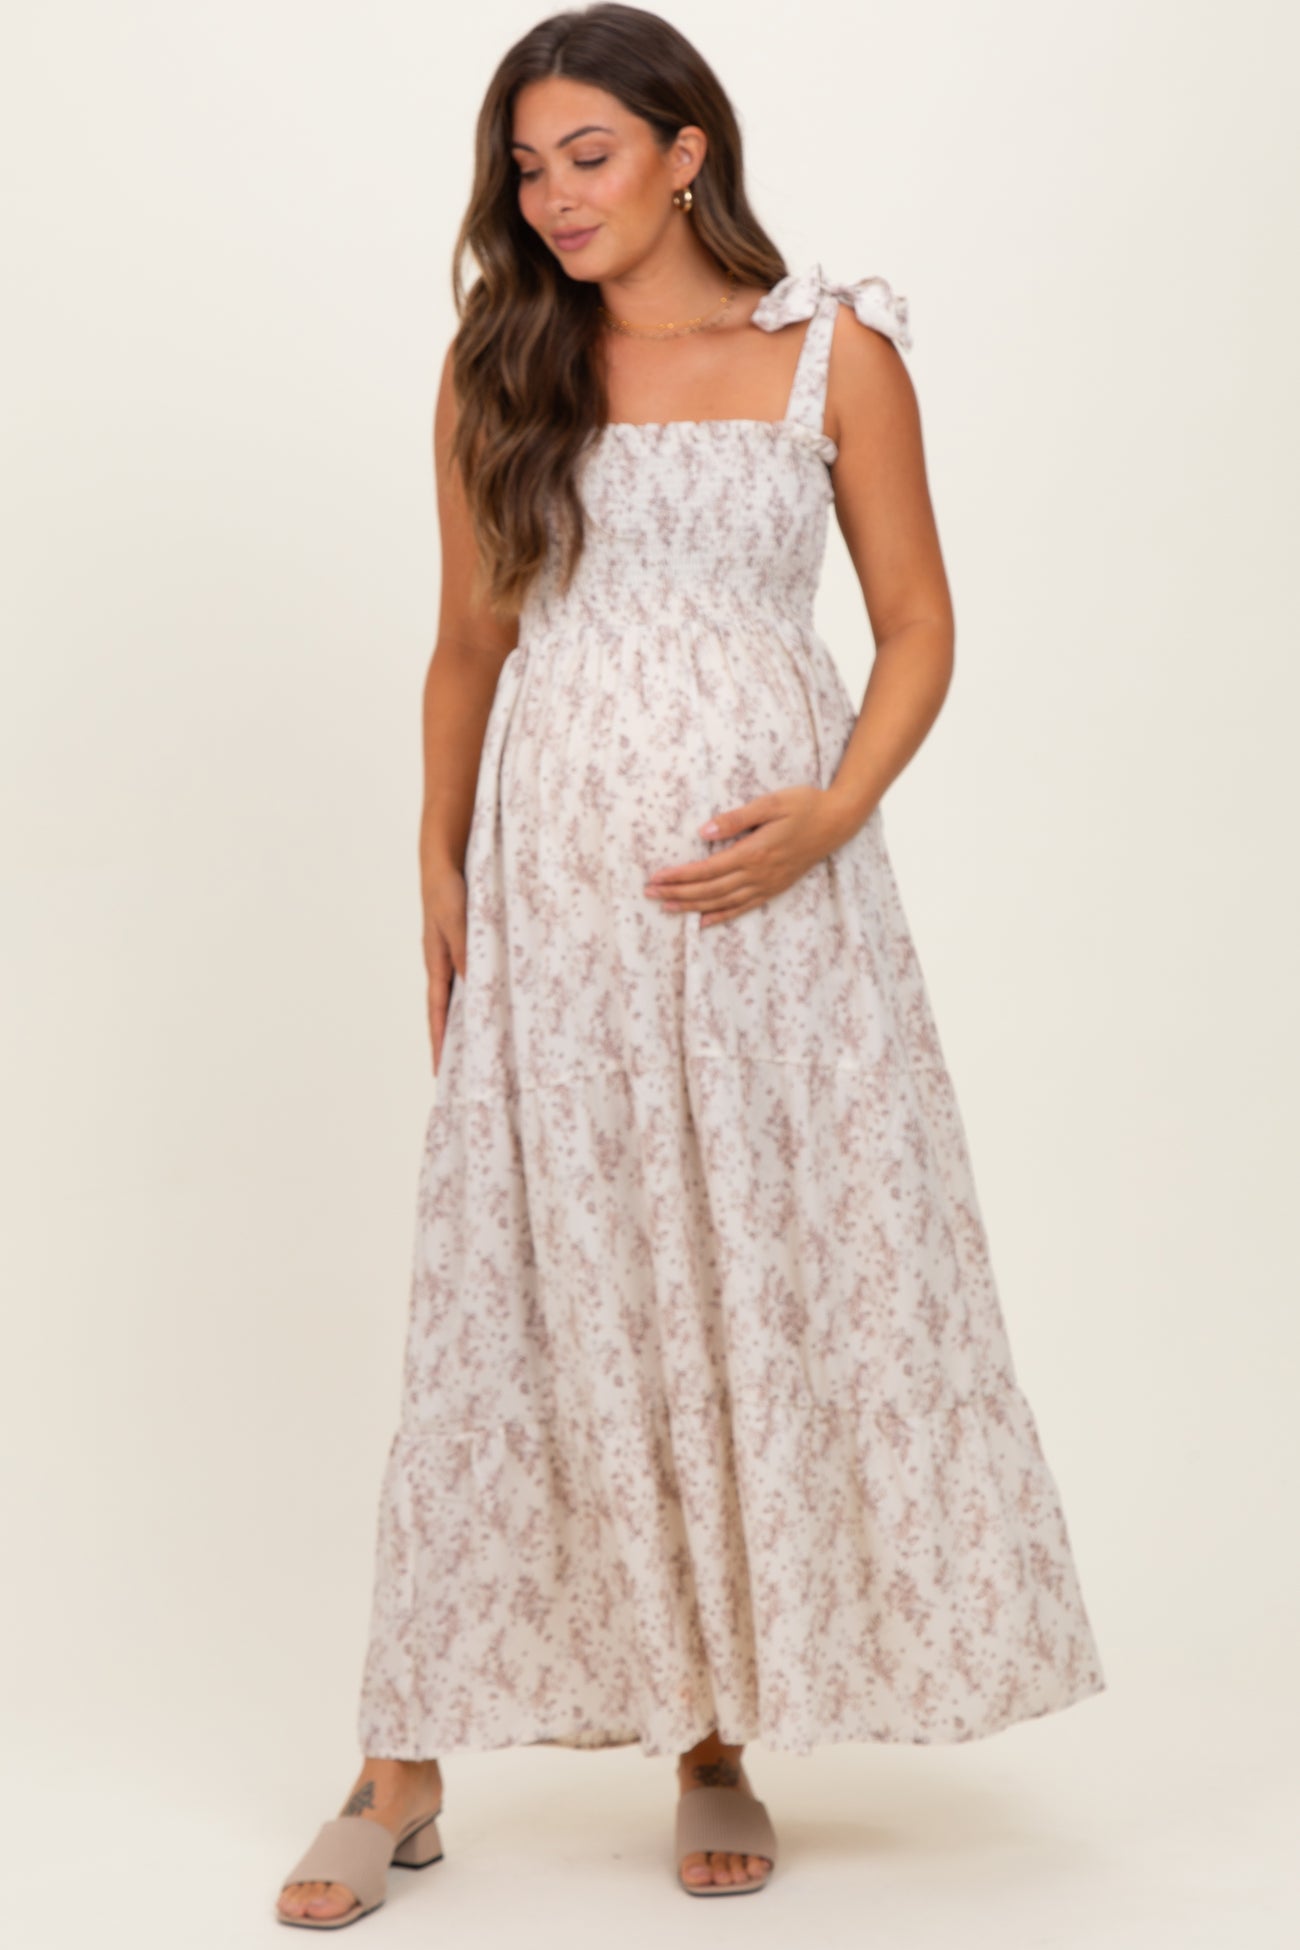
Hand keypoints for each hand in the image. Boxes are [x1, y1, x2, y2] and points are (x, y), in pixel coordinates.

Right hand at [422, 864, 466, 1076]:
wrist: (444, 861)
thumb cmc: (447, 890)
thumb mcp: (457, 921)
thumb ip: (466, 951)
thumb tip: (474, 985)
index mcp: (436, 963)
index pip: (437, 1012)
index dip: (439, 1041)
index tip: (439, 1071)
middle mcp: (443, 964)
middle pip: (446, 1011)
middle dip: (450, 1041)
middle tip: (458, 1072)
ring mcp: (454, 955)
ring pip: (462, 996)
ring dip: (468, 1020)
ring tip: (480, 1048)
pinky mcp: (466, 944)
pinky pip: (474, 976)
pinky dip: (481, 994)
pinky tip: (496, 1003)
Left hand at [643, 785, 846, 928]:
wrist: (837, 821)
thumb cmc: (804, 805)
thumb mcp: (771, 802)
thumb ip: (737, 818)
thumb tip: (705, 831)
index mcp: (755, 852)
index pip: (708, 869)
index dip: (680, 875)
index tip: (656, 876)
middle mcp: (759, 873)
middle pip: (710, 890)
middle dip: (678, 893)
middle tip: (650, 893)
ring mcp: (767, 884)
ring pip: (723, 902)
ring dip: (693, 906)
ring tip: (666, 907)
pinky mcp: (775, 888)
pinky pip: (744, 907)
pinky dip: (722, 916)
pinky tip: (703, 922)